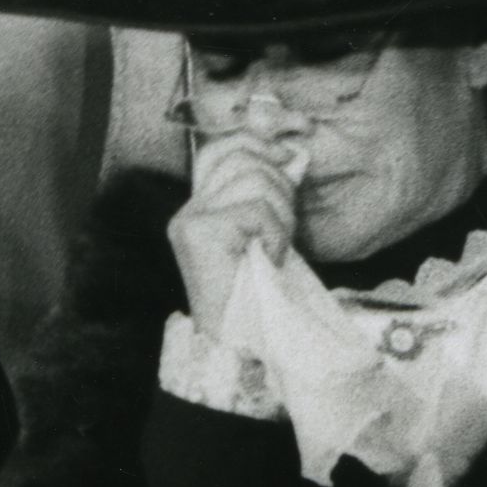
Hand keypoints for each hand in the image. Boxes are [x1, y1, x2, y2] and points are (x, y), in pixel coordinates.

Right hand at [169, 134, 301, 333]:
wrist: (237, 344)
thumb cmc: (256, 297)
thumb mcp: (267, 236)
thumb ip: (273, 197)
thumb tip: (297, 155)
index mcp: (201, 207)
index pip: (223, 148)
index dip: (256, 141)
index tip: (288, 157)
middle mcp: (189, 210)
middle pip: (243, 158)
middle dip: (279, 185)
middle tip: (284, 227)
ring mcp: (190, 220)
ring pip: (253, 179)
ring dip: (280, 214)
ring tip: (276, 247)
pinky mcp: (199, 233)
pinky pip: (255, 210)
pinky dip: (275, 233)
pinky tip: (271, 257)